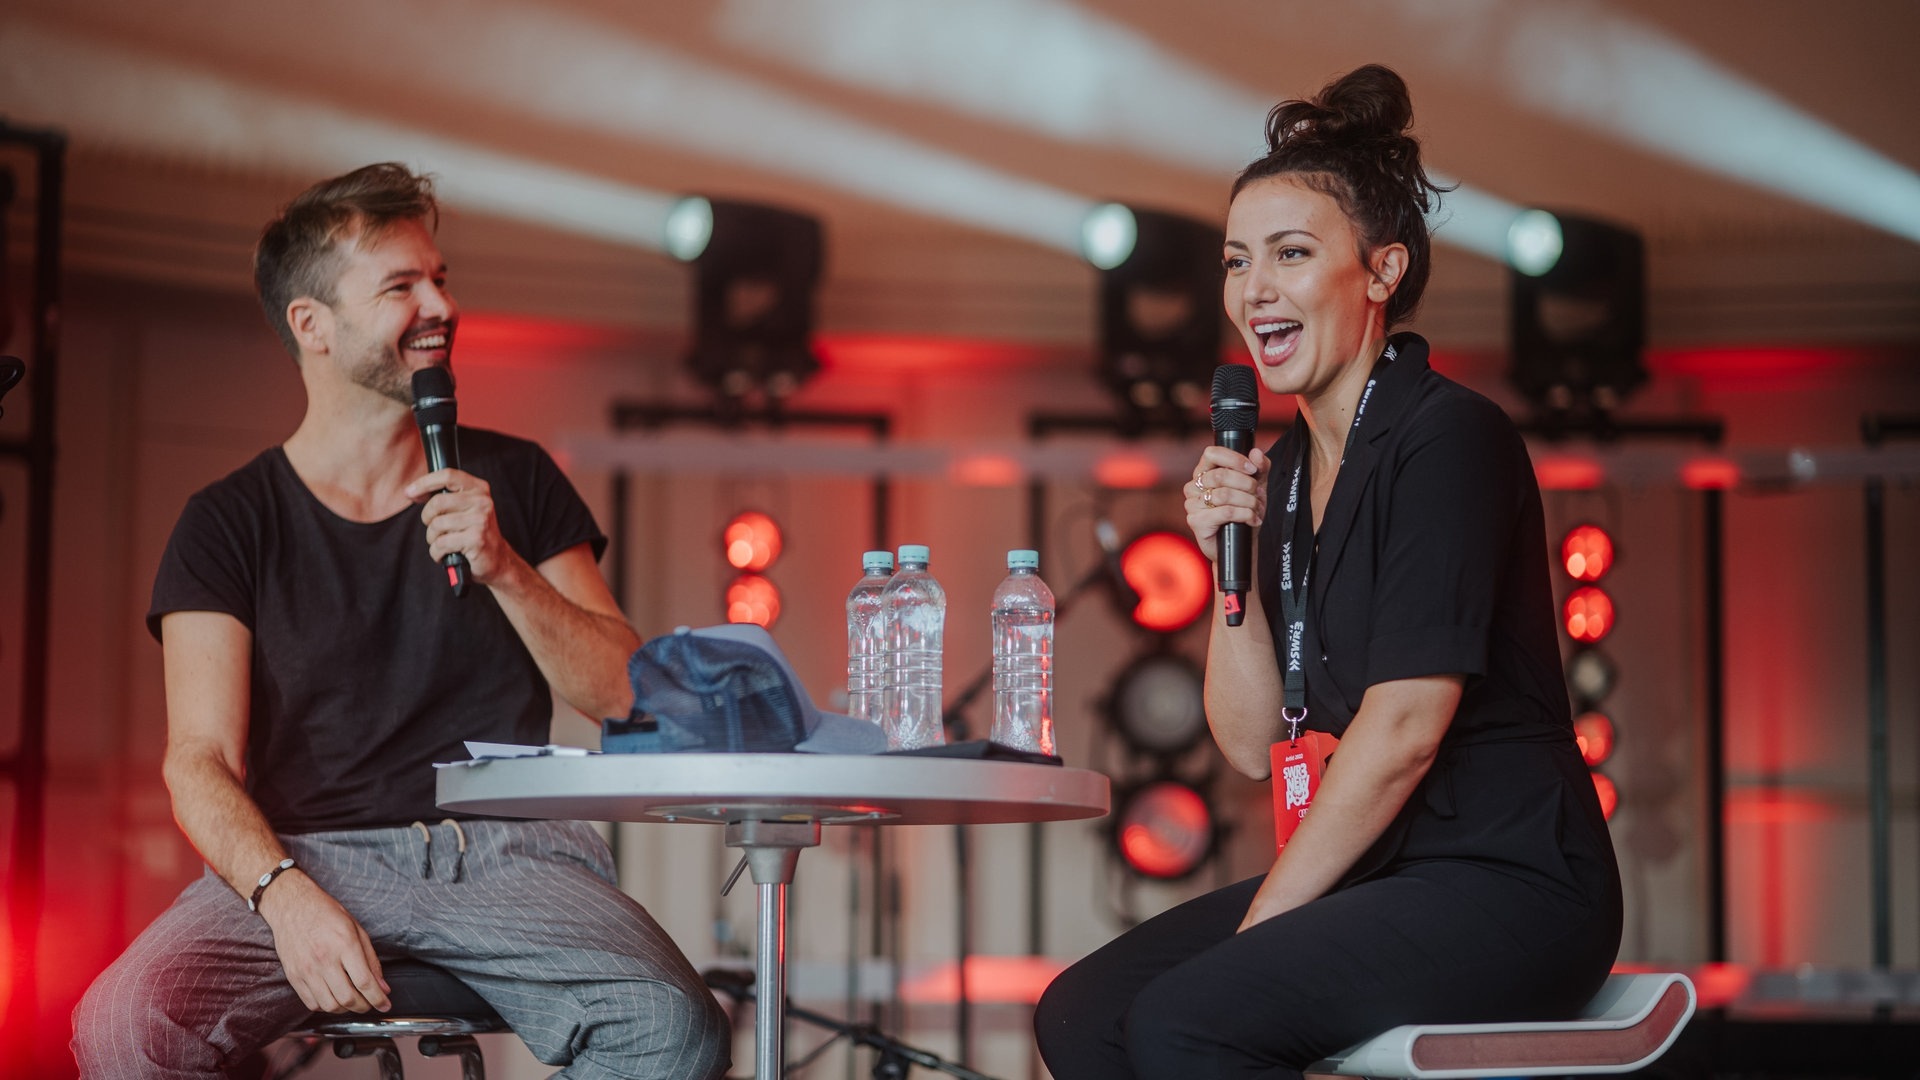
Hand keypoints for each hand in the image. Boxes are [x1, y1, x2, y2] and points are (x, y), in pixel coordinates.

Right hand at [257, 871, 390, 1013]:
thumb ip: (371, 960)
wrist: (292, 906)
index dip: (378, 998)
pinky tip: (334, 997)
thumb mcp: (357, 929)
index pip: (365, 982)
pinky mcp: (294, 976)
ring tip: (353, 1001)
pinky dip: (326, 1006)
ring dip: (346, 1009)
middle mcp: (324, 960)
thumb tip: (382, 986)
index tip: (385, 1005)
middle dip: (364, 1007)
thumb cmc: (326, 914)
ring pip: (330, 1005)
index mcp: (344, 945)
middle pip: (348, 998)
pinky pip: (312, 1003)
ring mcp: (306, 970)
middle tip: (371, 1003)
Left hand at [407, 468, 517, 584]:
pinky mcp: (476, 539)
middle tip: (434, 528)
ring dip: (433, 538)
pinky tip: (445, 554)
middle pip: (437, 502)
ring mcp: (480, 520)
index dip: (424, 483)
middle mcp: (482, 501)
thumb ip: (446, 497)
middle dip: (428, 518)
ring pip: (437, 525)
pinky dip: (437, 552)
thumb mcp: (466, 508)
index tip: (409, 492)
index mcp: (479, 489)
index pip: (447, 475)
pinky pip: (441, 543)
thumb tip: (413, 492)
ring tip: (443, 543)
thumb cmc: (475, 533)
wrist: (497, 559)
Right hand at [1184, 446, 1268, 562]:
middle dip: (1246, 484)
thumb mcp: (1256, 488)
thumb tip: (1256, 453)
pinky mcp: (1196, 521)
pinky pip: (1225, 512)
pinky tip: (1252, 520)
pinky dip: (1245, 515)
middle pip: (1220, 475)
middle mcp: (1194, 486)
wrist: (1240, 546)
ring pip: (1224, 495)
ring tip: (1257, 509)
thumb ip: (1260, 469)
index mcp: (1205, 473)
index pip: (1212, 453)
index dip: (1233, 459)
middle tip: (1258, 494)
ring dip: (1248, 502)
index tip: (1252, 469)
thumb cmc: (1244, 513)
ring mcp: (1192, 504)